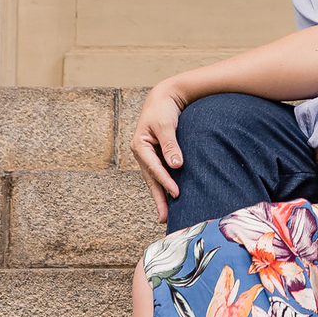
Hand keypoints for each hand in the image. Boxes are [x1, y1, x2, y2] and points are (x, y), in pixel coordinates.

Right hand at [130, 82, 189, 223]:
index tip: (177, 194)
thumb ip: (171, 145)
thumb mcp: (166, 125)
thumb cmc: (164, 109)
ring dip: (160, 196)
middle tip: (164, 218)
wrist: (164, 97)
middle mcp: (141, 153)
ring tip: (166, 215)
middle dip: (158, 199)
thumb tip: (176, 166)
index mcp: (140, 146)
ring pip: (154, 180)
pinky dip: (164, 185)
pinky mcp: (156, 155)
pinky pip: (159, 174)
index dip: (165, 182)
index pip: (153, 168)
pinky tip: (169, 197)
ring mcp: (148, 156)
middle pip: (150, 180)